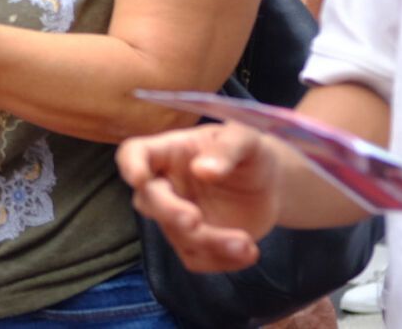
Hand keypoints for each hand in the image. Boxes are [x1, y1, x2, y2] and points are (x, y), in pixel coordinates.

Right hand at [117, 123, 283, 271]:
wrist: (271, 186)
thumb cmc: (251, 154)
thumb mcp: (246, 140)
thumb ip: (227, 149)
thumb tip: (202, 170)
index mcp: (170, 151)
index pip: (136, 153)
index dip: (131, 164)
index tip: (139, 178)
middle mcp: (167, 184)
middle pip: (149, 201)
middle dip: (169, 212)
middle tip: (195, 221)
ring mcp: (178, 216)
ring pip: (177, 236)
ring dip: (209, 243)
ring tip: (245, 243)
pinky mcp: (194, 243)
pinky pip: (195, 259)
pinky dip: (221, 261)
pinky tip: (247, 251)